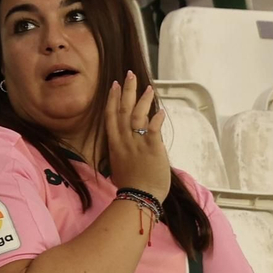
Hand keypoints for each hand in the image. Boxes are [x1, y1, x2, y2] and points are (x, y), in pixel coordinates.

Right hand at [104, 71, 169, 200]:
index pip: (111, 116)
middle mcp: (124, 140)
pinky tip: (161, 110)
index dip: (113, 99)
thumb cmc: (129, 185)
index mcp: (115, 144)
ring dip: (143, 100)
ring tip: (148, 87)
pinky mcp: (152, 148)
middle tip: (129, 75)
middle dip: (127, 91)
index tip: (115, 85)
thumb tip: (123, 149)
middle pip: (123, 110)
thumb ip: (121, 153)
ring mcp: (138, 143)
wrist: (139, 197)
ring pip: (137, 115)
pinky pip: (153, 129)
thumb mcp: (118, 166)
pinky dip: (156, 119)